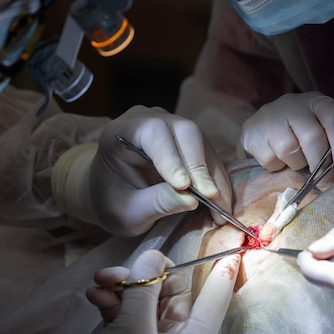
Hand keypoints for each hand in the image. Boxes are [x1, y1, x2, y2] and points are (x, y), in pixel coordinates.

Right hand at [83, 249, 239, 333]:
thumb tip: (151, 258)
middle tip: (116, 273)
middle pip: (169, 293)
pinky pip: (124, 312)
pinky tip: (94, 296)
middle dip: (142, 278)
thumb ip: (143, 289)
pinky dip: (110, 301)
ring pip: (142, 300)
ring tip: (99, 283)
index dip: (222, 276)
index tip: (232, 254)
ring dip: (121, 287)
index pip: (214, 302)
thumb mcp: (134, 329)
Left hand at [90, 105, 231, 235]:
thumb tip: (191, 200)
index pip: (153, 133)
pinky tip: (222, 201)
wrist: (112, 194)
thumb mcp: (128, 212)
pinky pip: (207, 154)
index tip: (184, 186)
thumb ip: (156, 203)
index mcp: (120, 133)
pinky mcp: (186, 139)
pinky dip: (216, 178)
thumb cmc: (113, 202)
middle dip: (199, 167)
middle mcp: (148, 120)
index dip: (171, 158)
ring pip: (202, 143)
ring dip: (214, 176)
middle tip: (211, 198)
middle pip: (185, 131)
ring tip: (221, 208)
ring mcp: (170, 126)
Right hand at [240, 92, 333, 184]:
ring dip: (296, 165)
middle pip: (312, 137)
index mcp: (319, 103)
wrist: (263, 132)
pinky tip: (278, 161)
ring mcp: (269, 117)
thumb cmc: (304, 139)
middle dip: (320, 164)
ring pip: (290, 150)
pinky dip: (277, 167)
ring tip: (296, 164)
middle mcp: (293, 104)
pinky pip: (270, 159)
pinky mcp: (251, 132)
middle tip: (324, 181)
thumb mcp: (332, 141)